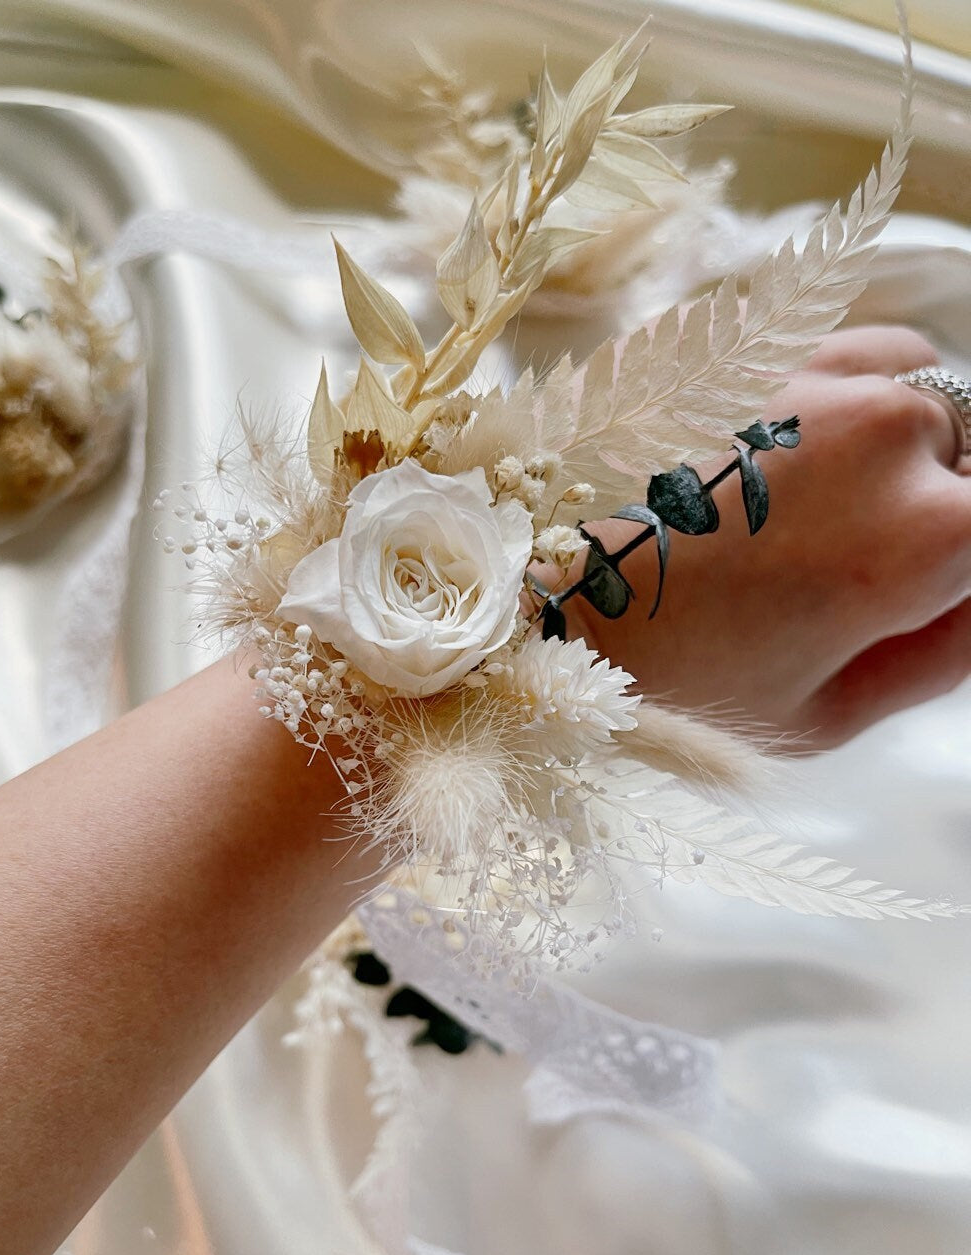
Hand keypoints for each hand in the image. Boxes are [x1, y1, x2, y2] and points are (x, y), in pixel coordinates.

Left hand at [563, 326, 970, 746]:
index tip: (923, 589)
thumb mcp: (824, 713)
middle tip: (852, 568)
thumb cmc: (670, 679)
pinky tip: (787, 454)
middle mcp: (885, 431)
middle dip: (939, 508)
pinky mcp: (750, 341)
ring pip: (922, 385)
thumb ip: (945, 652)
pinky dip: (847, 395)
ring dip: (902, 442)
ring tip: (821, 509)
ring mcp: (816, 371)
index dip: (962, 567)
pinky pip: (844, 353)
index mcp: (920, 537)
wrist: (526, 599)